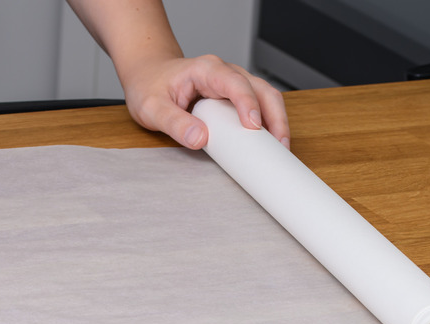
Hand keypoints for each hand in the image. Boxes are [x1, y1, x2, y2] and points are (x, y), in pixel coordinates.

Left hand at [65, 0, 289, 149]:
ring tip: (281, 148)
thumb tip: (200, 139)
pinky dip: (268, 122)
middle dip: (275, 116)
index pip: (235, 83)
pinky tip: (269, 142)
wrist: (148, 74)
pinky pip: (259, 105)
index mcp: (206, 70)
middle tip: (279, 145)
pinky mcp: (235, 96)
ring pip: (266, 96)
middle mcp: (225, 72)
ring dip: (277, 120)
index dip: (248, 103)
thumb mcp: (152, 108)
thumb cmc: (149, 87)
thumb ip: (174, 123)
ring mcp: (233, 83)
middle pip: (261, 89)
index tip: (254, 126)